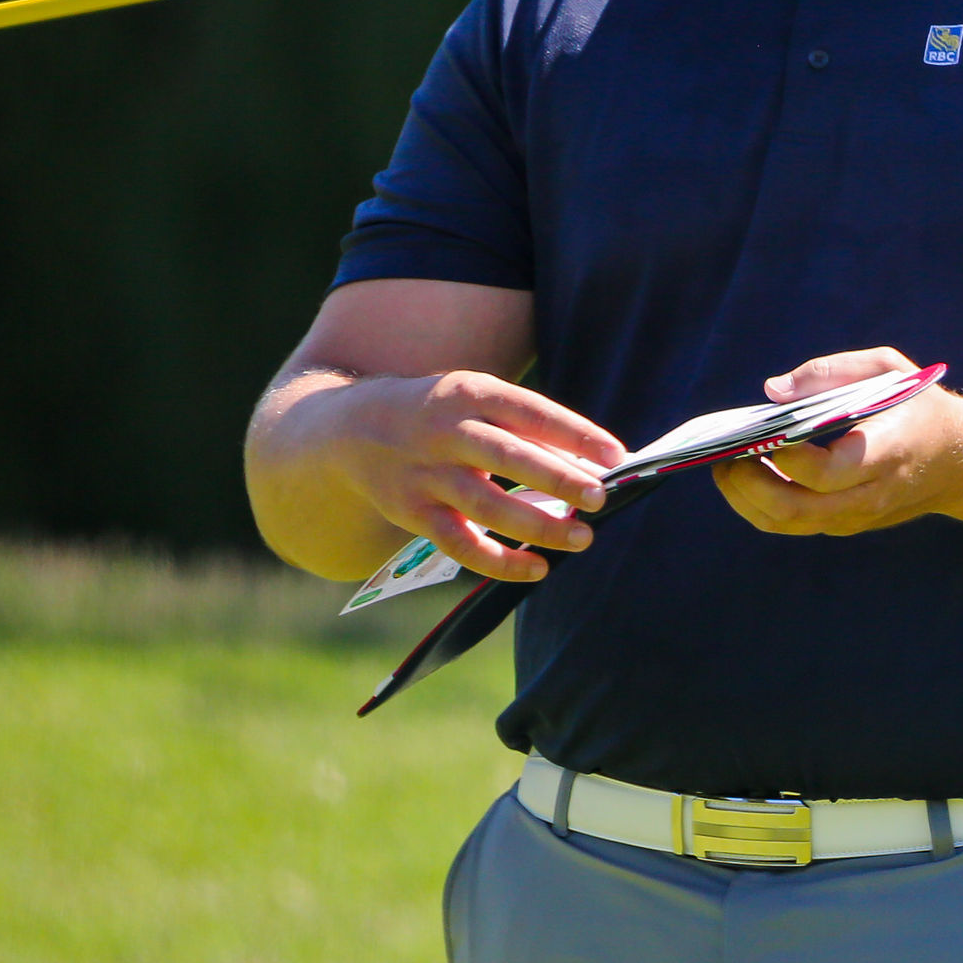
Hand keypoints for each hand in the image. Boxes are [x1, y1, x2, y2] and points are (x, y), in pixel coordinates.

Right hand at [321, 370, 621, 583]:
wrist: (346, 429)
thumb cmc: (438, 414)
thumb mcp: (475, 399)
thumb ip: (526, 428)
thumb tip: (592, 465)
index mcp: (468, 393)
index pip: (529, 411)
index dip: (574, 433)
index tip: (616, 455)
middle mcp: (444, 432)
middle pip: (508, 458)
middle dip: (557, 479)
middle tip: (600, 498)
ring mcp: (425, 475)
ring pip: (487, 505)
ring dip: (538, 525)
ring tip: (582, 538)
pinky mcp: (411, 513)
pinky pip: (459, 544)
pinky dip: (499, 561)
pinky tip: (537, 569)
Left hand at [715, 348, 962, 540]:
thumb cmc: (919, 405)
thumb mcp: (889, 369)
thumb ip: (830, 371)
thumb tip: (772, 392)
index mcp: (886, 454)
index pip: (825, 473)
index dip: (784, 458)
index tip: (762, 434)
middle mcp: (871, 495)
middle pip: (795, 508)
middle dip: (748, 484)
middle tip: (726, 456)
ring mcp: (857, 516)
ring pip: (787, 524)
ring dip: (746, 499)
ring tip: (727, 466)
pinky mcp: (846, 524)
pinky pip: (793, 525)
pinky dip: (760, 505)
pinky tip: (749, 476)